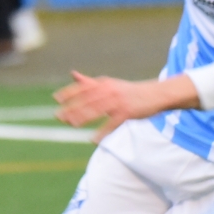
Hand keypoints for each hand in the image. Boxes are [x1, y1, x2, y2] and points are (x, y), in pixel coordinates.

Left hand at [54, 70, 199, 141]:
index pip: (84, 88)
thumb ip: (90, 82)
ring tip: (71, 125)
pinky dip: (102, 132)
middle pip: (88, 100)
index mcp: (104, 84)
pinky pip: (112, 124)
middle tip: (59, 116)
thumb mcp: (109, 84)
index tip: (56, 98)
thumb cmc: (129, 91)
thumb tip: (72, 74)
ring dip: (83, 118)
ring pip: (98, 110)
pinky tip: (93, 140)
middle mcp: (110, 91)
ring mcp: (119, 102)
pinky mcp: (128, 113)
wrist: (157, 94)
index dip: (70, 93)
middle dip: (72, 108)